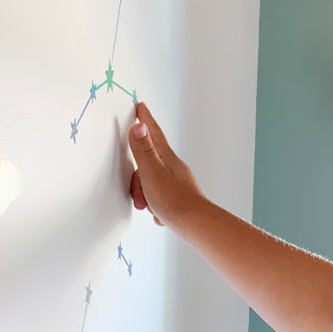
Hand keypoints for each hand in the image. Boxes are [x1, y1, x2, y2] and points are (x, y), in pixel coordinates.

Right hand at [122, 102, 205, 233]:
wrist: (195, 224)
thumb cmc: (173, 200)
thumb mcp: (151, 172)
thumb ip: (143, 149)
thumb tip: (138, 126)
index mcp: (166, 157)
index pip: (153, 133)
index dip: (145, 119)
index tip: (141, 107)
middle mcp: (174, 166)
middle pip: (149, 161)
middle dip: (138, 175)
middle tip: (137, 194)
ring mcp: (178, 181)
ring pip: (153, 180)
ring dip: (145, 194)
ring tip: (147, 206)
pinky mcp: (180, 196)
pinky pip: (161, 196)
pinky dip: (155, 204)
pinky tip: (158, 213)